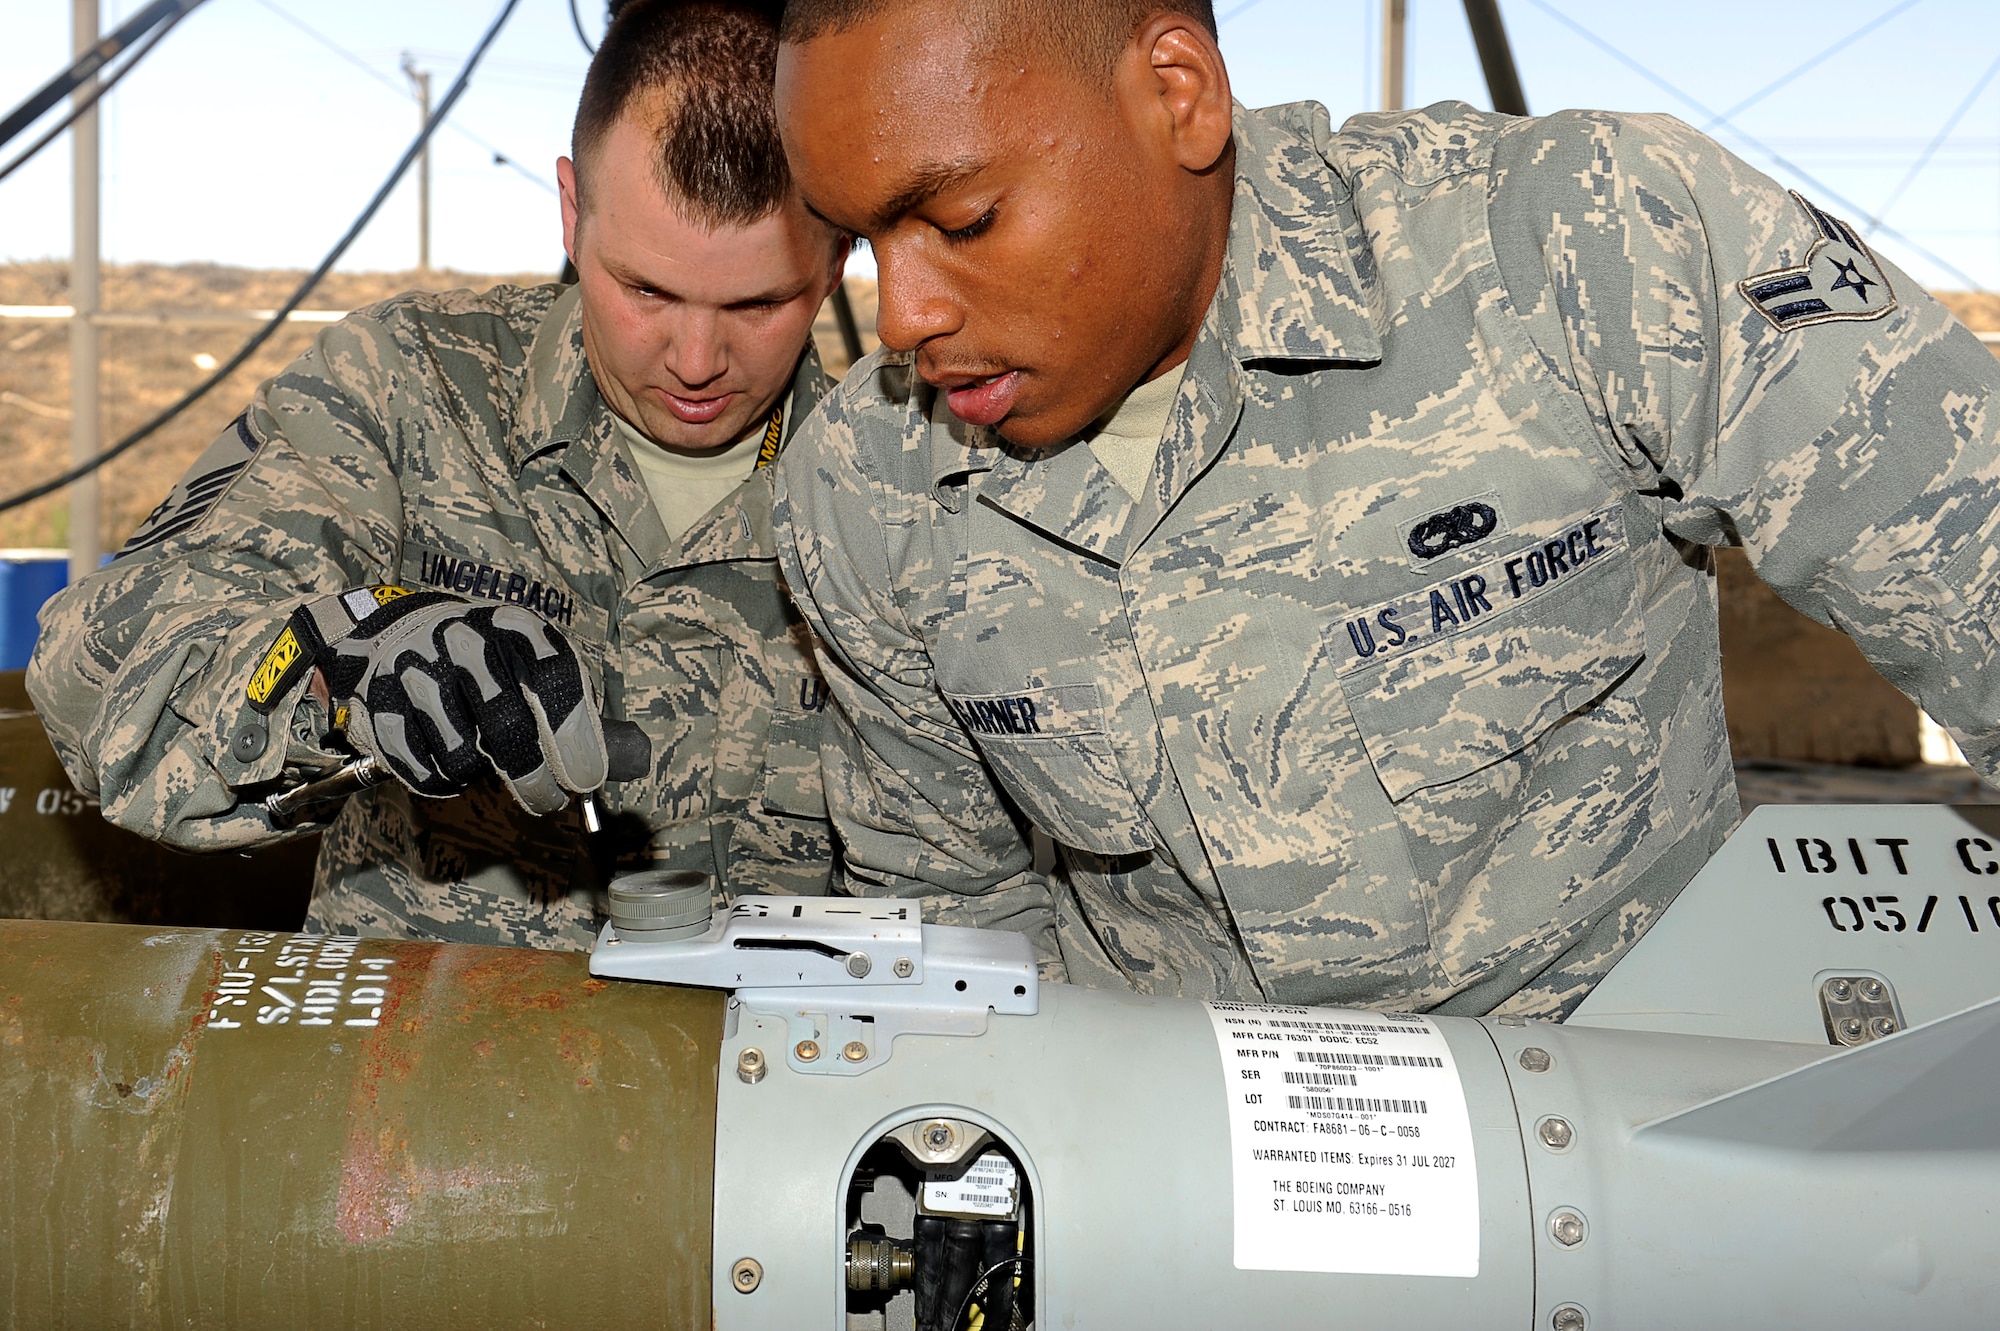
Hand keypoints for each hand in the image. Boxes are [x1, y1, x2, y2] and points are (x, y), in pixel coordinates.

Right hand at [290, 586, 607, 813]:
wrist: (392, 632)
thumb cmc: (486, 659)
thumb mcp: (531, 658)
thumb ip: (570, 703)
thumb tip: (625, 761)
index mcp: (517, 629)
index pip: (557, 686)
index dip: (576, 742)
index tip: (584, 780)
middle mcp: (466, 643)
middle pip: (509, 731)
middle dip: (535, 781)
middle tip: (547, 800)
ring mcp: (417, 672)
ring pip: (462, 759)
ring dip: (479, 776)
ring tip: (482, 758)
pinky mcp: (378, 705)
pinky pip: (422, 770)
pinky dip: (441, 780)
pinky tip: (445, 756)